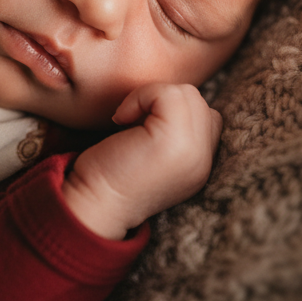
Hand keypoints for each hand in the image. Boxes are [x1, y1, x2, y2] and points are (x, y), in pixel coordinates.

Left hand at [61, 83, 221, 239]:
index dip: (172, 111)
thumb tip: (170, 96)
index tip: (142, 128)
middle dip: (162, 101)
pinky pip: (168, 93)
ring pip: (187, 93)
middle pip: (198, 100)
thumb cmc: (109, 177)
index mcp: (200, 166)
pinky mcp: (175, 141)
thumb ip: (174, 134)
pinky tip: (121, 120)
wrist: (93, 207)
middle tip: (132, 123)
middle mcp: (204, 161)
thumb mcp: (153, 156)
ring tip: (128, 122)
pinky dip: (141, 96)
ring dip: (151, 98)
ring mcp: (193, 152)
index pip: (208, 117)